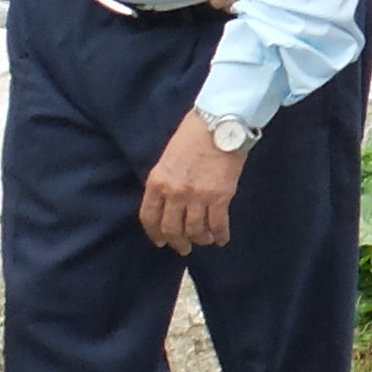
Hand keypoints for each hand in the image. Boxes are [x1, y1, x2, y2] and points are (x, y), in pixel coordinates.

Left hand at [140, 110, 246, 253]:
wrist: (220, 123)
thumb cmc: (194, 135)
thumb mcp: (168, 158)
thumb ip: (165, 181)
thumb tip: (169, 202)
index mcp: (157, 182)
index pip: (149, 217)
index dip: (155, 234)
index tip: (161, 242)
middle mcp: (174, 193)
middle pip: (172, 229)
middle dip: (178, 242)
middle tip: (184, 248)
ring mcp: (197, 197)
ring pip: (195, 230)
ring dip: (200, 239)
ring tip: (204, 240)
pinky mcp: (219, 197)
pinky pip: (218, 224)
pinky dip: (220, 235)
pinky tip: (221, 239)